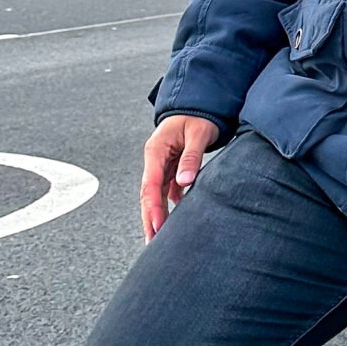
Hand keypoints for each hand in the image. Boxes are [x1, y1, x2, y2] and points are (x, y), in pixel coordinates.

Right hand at [141, 114, 221, 239]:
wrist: (198, 104)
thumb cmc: (197, 115)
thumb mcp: (198, 133)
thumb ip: (191, 157)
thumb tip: (185, 181)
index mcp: (156, 150)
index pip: (150, 184)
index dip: (153, 207)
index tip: (157, 226)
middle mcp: (155, 159)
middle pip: (148, 194)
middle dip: (149, 218)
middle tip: (152, 241)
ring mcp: (162, 164)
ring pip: (156, 194)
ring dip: (158, 214)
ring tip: (161, 236)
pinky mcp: (171, 167)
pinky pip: (168, 189)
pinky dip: (170, 204)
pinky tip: (176, 218)